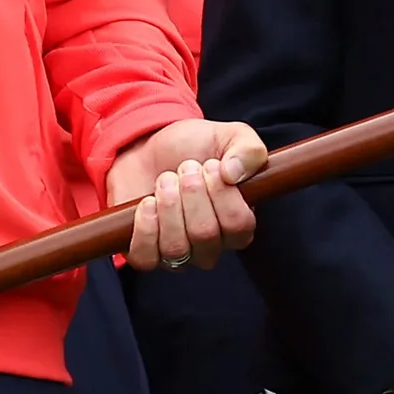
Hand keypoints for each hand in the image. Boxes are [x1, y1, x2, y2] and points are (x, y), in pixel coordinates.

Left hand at [109, 119, 265, 270]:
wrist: (149, 147)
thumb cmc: (193, 148)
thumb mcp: (229, 136)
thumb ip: (248, 150)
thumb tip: (233, 173)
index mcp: (238, 224)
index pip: (239, 225)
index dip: (223, 194)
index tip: (211, 165)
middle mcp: (211, 246)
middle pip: (205, 234)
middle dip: (192, 193)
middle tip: (185, 168)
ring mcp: (178, 254)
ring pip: (176, 248)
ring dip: (168, 206)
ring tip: (166, 180)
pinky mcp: (146, 253)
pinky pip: (146, 257)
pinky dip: (145, 228)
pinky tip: (147, 203)